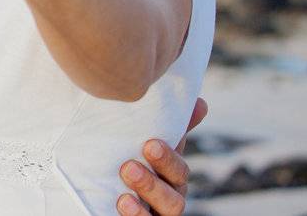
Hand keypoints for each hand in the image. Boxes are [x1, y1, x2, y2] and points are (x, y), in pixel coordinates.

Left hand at [116, 98, 205, 213]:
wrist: (106, 191)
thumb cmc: (134, 160)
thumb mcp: (148, 144)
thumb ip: (170, 127)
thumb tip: (200, 102)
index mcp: (170, 176)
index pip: (178, 170)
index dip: (168, 158)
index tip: (150, 144)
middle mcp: (168, 197)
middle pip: (174, 195)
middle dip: (153, 181)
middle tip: (129, 166)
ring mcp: (156, 213)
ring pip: (167, 210)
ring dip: (146, 195)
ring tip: (124, 184)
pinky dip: (137, 215)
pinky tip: (123, 203)